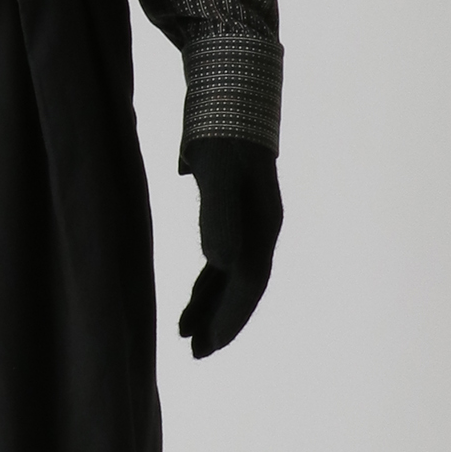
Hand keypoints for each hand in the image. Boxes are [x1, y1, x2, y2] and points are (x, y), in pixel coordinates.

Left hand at [177, 138, 281, 358]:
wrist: (229, 96)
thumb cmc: (221, 134)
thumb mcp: (216, 174)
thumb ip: (218, 217)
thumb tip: (220, 264)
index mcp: (262, 225)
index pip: (249, 282)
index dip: (230, 316)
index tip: (208, 345)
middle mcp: (260, 229)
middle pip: (244, 288)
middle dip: (222, 322)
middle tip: (196, 355)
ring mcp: (248, 224)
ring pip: (231, 278)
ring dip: (211, 308)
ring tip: (187, 337)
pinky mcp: (231, 216)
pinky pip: (221, 263)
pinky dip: (206, 286)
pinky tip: (191, 303)